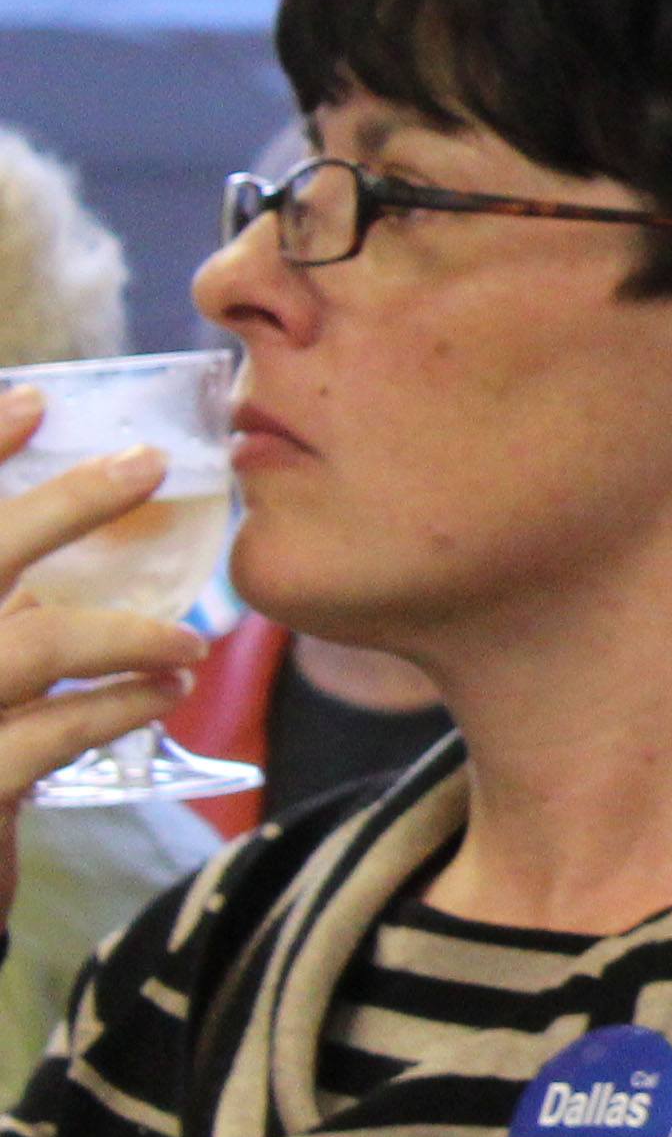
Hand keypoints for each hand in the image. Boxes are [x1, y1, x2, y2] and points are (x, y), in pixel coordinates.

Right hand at [0, 387, 216, 906]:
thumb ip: (11, 599)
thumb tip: (68, 522)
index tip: (33, 400)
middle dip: (66, 504)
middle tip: (149, 464)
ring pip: (29, 646)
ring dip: (125, 631)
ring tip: (189, 637)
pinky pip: (48, 736)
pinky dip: (117, 706)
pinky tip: (166, 694)